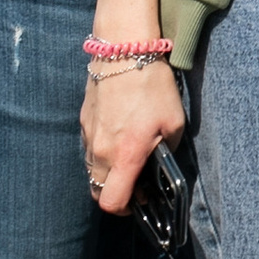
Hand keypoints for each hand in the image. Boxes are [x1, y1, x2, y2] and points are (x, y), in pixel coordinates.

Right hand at [81, 57, 183, 216]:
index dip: (125, 209)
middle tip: (136, 181)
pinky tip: (119, 133)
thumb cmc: (151, 85)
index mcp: (124, 156)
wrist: (123, 49)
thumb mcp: (175, 122)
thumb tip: (161, 162)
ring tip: (129, 155)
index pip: (112, 202)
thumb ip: (168, 150)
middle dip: (116, 193)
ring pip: (92, 169)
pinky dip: (102, 152)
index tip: (140, 201)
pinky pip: (90, 148)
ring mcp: (88, 135)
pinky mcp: (84, 120)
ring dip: (108, 172)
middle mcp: (101, 150)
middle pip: (98, 190)